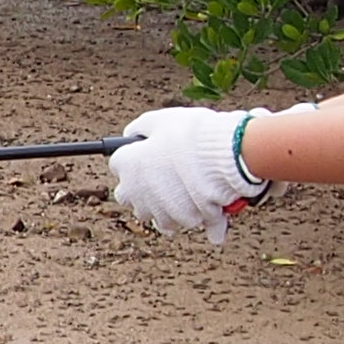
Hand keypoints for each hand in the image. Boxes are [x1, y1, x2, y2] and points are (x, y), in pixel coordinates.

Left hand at [109, 105, 265, 240]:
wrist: (224, 155)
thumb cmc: (193, 134)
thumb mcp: (163, 120)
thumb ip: (142, 128)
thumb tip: (132, 134)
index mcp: (128, 166)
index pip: (118, 165)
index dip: (135, 158)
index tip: (147, 154)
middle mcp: (137, 193)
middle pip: (129, 196)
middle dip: (142, 189)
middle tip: (164, 176)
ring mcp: (158, 211)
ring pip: (154, 214)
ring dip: (166, 205)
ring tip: (188, 189)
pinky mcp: (182, 222)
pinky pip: (183, 223)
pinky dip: (194, 216)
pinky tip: (208, 205)